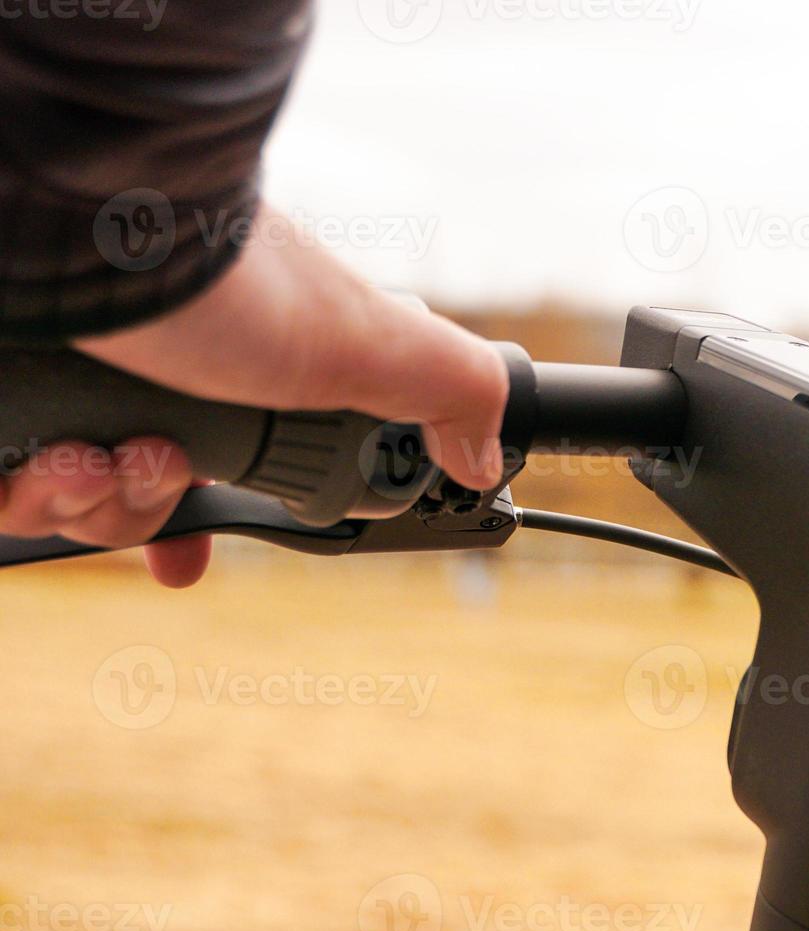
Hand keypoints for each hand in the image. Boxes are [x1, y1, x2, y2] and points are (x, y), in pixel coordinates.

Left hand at [0, 206, 507, 587]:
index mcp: (228, 363)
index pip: (208, 465)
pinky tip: (54, 454)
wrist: (72, 230)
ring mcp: (68, 381)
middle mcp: (139, 369)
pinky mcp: (11, 403)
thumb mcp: (369, 337)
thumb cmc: (220, 277)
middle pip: (129, 500)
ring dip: (98, 500)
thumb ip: (448, 388)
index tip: (192, 552)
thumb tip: (490, 454)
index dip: (195, 519)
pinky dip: (32, 489)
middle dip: (145, 509)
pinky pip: (2, 493)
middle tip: (154, 464)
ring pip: (66, 504)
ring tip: (108, 450)